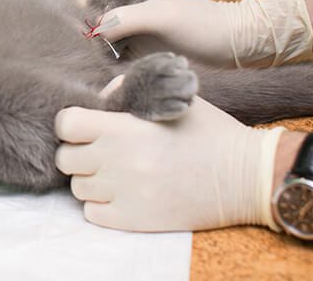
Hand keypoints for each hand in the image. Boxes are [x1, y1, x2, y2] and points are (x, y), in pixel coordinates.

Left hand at [55, 96, 284, 231]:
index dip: (72, 124)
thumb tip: (100, 97)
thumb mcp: (173, 99)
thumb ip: (130, 91)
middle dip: (79, 152)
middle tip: (101, 151)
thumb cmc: (210, 133)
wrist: (246, 177)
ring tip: (117, 173)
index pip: (65, 124)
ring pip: (78, 188)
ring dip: (91, 180)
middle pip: (67, 158)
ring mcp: (125, 194)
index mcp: (124, 128)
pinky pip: (93, 214)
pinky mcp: (135, 221)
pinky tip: (123, 193)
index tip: (87, 126)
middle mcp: (118, 161)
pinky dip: (101, 205)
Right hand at [67, 0, 312, 67]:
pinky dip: (105, 61)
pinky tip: (109, 72)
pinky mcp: (139, 48)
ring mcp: (132, 26)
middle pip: (85, 7)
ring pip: (96, 32)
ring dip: (91, 46)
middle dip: (77, 22)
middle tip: (83, 43)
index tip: (80, 15)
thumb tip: (93, 30)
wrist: (237, 44)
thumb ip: (125, 19)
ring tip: (95, 60)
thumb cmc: (204, 24)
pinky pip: (111, 52)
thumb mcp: (162, 16)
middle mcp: (125, 4)